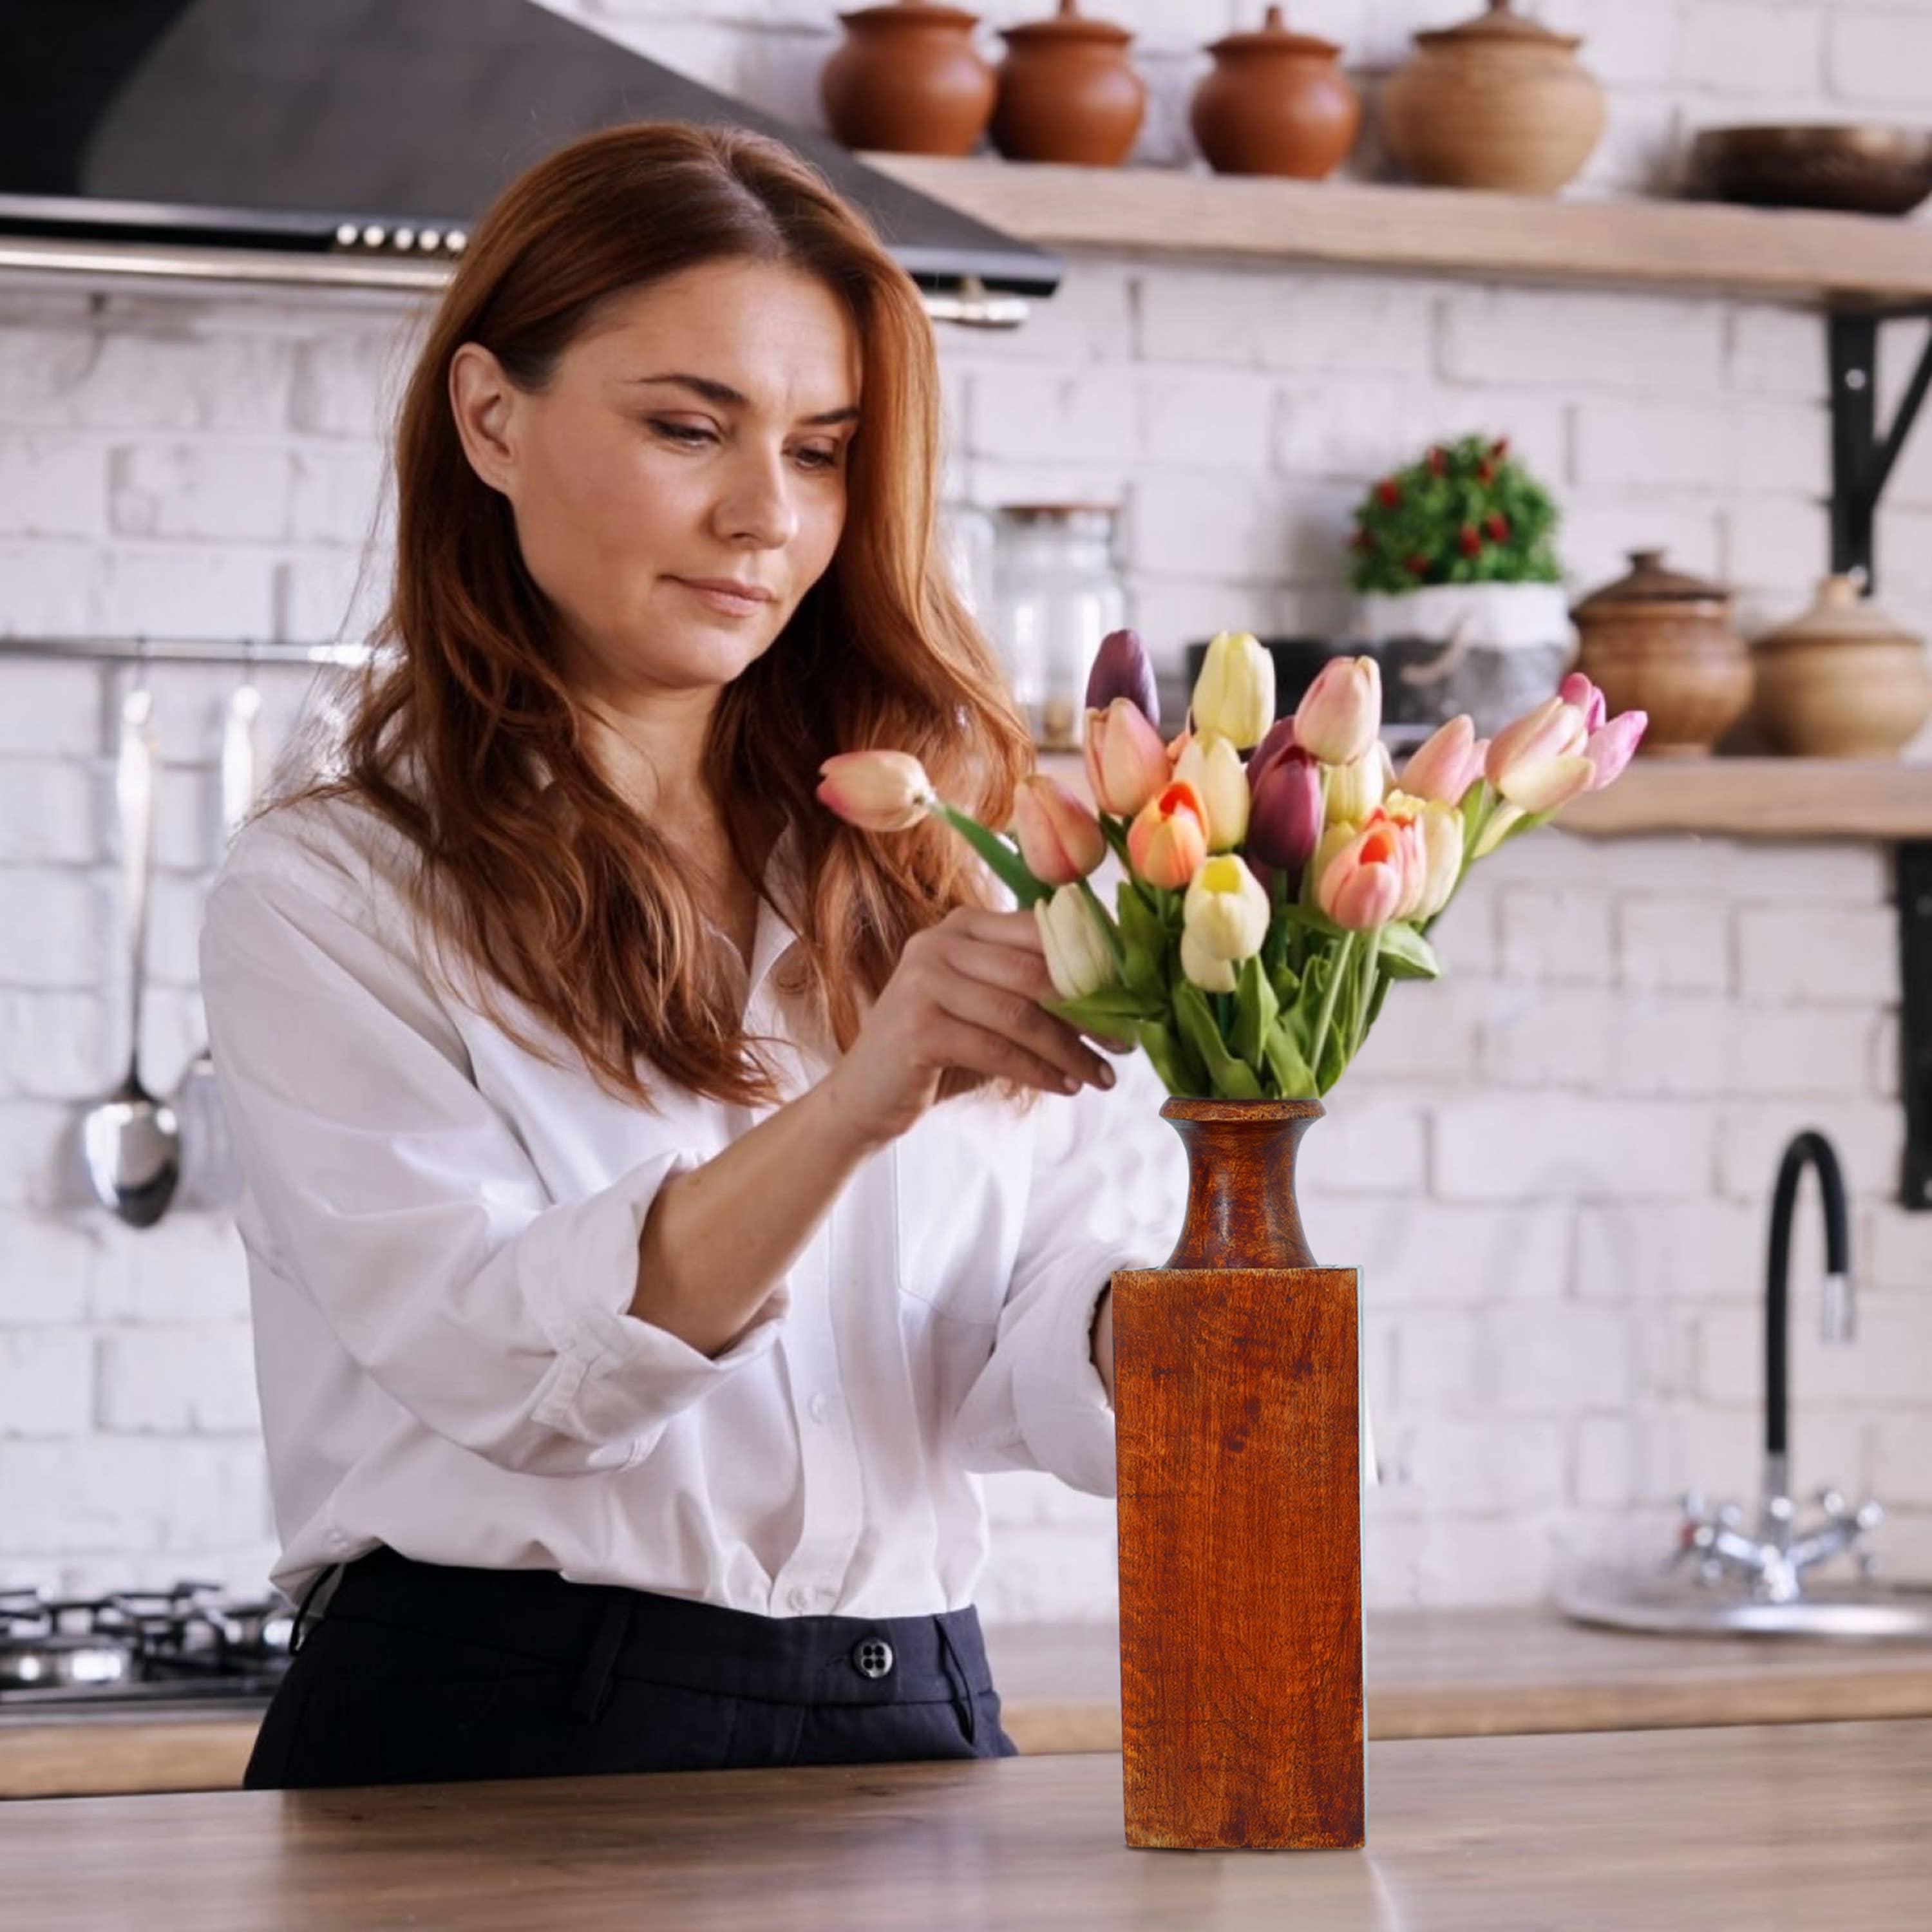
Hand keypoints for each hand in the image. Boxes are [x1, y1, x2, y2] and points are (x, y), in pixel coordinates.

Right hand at [823, 905, 1119, 1148]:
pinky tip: (1064, 1087)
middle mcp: (938, 943)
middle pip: (1035, 973)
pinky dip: (1039, 1071)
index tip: (1131, 1000)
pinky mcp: (917, 1027)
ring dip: (1070, 1050)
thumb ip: (1030, 989)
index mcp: (962, 925)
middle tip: (1124, 1044)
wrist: (866, 1095)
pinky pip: (997, 1049)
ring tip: (1100, 1076)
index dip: (1092, 964)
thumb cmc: (938, 1050)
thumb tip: (1116, 995)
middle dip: (1089, 1012)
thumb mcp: (986, 1008)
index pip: (1040, 932)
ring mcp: (923, 982)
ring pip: (1021, 1014)